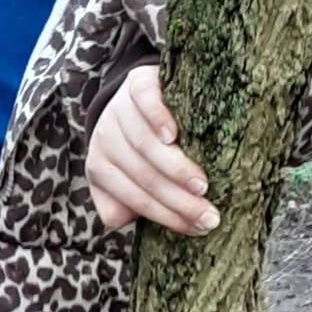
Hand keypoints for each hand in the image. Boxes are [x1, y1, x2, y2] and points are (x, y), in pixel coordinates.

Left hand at [85, 65, 219, 234]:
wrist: (140, 92)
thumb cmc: (141, 144)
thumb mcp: (128, 175)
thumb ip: (124, 201)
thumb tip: (127, 220)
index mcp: (101, 167)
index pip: (134, 198)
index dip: (166, 216)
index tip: (198, 228)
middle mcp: (105, 139)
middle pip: (142, 175)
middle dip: (178, 201)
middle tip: (210, 216)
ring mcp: (119, 109)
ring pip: (143, 144)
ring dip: (174, 168)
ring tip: (201, 185)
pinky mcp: (135, 83)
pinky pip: (144, 102)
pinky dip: (157, 119)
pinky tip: (174, 135)